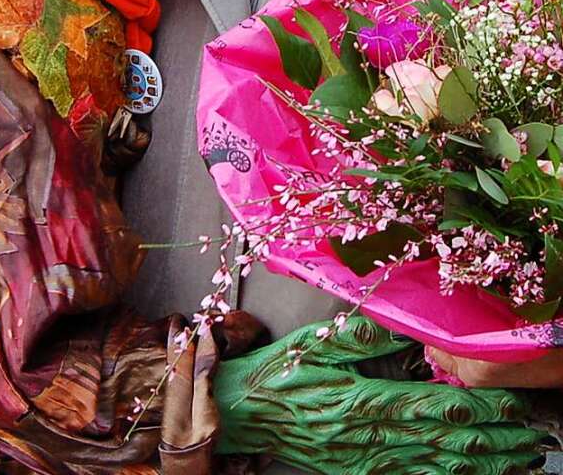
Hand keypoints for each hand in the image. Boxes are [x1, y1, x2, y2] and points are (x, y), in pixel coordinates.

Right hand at [213, 317, 541, 474]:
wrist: (248, 414)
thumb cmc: (281, 375)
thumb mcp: (316, 342)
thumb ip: (362, 334)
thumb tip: (402, 322)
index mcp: (365, 402)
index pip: (436, 408)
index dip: (480, 409)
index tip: (511, 401)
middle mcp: (374, 439)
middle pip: (448, 444)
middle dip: (496, 440)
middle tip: (533, 434)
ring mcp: (371, 461)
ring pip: (440, 468)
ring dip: (485, 464)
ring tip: (520, 458)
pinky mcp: (364, 471)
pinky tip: (473, 473)